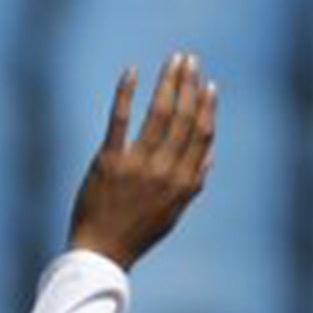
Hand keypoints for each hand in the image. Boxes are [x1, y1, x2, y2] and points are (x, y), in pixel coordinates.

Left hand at [68, 52, 215, 269]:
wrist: (101, 252)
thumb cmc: (137, 232)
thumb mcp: (174, 212)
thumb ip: (194, 182)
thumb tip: (210, 153)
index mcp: (183, 183)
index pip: (201, 135)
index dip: (206, 106)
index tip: (208, 84)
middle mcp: (164, 171)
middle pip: (183, 118)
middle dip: (189, 84)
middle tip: (189, 59)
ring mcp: (137, 165)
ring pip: (159, 113)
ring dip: (167, 82)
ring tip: (173, 60)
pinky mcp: (109, 162)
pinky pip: (120, 119)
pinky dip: (127, 92)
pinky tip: (132, 71)